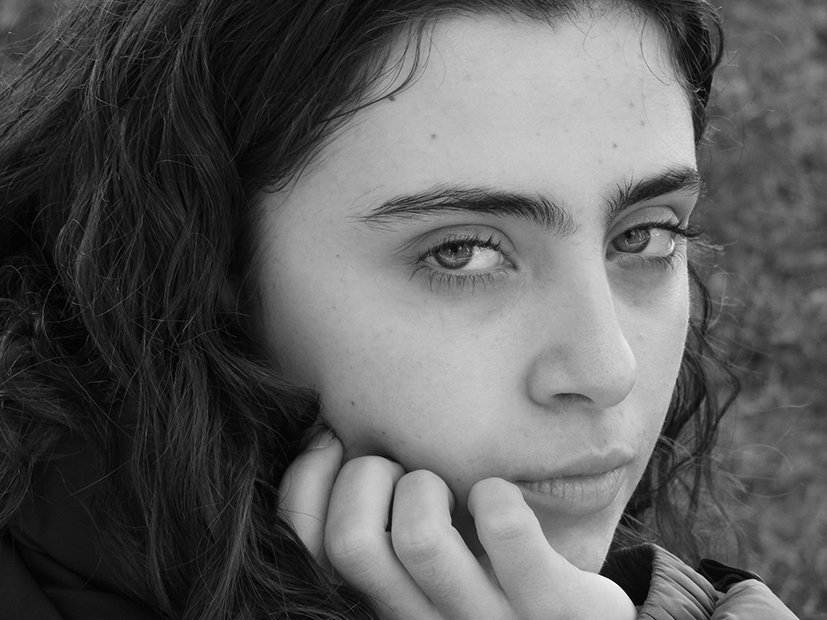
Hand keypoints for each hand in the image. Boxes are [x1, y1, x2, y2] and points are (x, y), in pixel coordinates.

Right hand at [278, 429, 636, 619]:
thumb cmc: (490, 577)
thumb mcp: (428, 559)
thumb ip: (381, 521)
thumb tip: (326, 431)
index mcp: (386, 603)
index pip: (309, 548)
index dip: (305, 481)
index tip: (334, 438)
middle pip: (351, 541)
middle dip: (369, 475)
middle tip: (406, 469)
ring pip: (420, 537)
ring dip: (428, 487)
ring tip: (456, 491)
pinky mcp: (555, 607)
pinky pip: (505, 529)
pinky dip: (496, 494)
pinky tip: (500, 497)